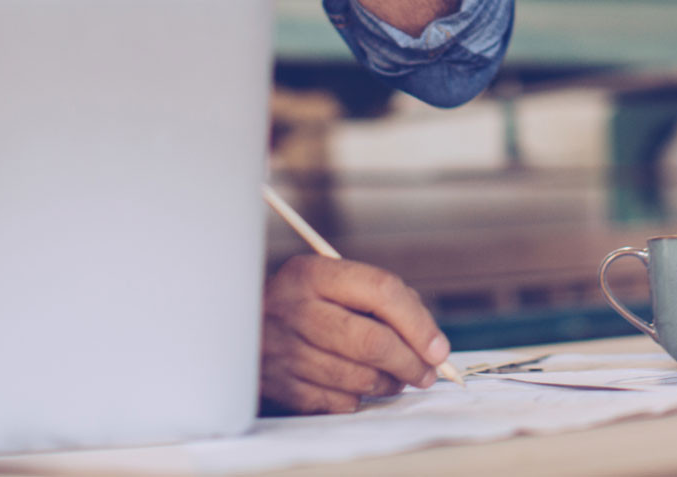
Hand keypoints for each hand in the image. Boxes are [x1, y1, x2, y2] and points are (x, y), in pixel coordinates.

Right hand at [260, 253, 452, 413]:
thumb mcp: (332, 282)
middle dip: (410, 363)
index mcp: (313, 274)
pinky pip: (337, 402)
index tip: (439, 347)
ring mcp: (283, 350)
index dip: (418, 322)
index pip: (381, 290)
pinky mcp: (279, 385)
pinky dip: (358, 399)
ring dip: (388, 384)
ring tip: (396, 379)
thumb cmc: (304, 304)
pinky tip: (358, 387)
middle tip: (426, 374)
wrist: (238, 327)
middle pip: (372, 342)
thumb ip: (381, 300)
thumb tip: (431, 342)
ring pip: (358, 378)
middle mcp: (295, 309)